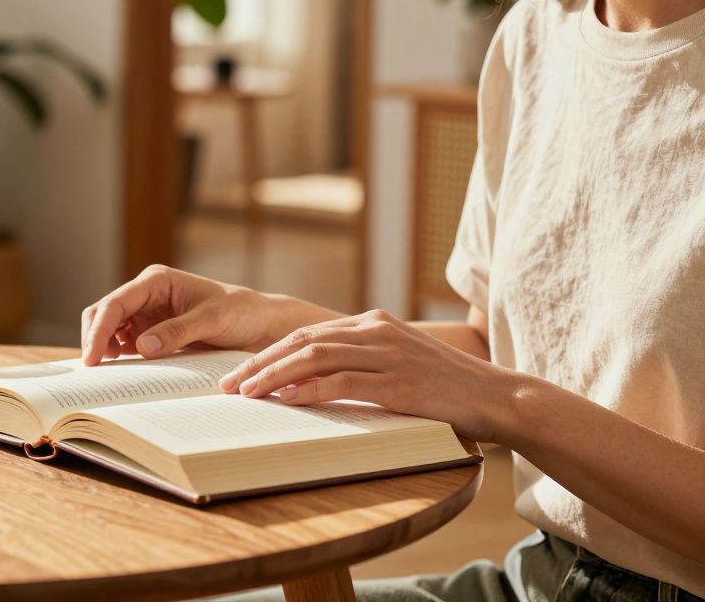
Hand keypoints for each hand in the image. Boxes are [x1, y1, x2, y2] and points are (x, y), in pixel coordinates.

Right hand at [80, 265, 301, 365]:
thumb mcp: (212, 319)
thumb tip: (141, 346)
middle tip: (95, 370)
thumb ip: (176, 331)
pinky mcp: (152, 333)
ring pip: (109, 330)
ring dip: (104, 349)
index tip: (93, 357)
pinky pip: (125, 344)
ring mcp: (147, 315)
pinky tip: (122, 374)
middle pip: (103, 314)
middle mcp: (146, 295)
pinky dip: (118, 358)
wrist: (260, 325)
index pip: (115, 303)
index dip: (99, 329)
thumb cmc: (241, 313)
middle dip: (94, 339)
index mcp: (156, 281)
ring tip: (108, 375)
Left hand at [217, 309, 523, 441]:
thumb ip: (357, 366)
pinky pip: (342, 381)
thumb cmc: (444, 389)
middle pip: (301, 340)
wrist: (496, 397)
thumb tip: (307, 385)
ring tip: (247, 394)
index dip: (269, 353)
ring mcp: (387, 353)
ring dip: (274, 376)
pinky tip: (286, 401)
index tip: (240, 372)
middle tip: (229, 384)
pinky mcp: (398, 380)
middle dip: (260, 363)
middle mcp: (375, 330)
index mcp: (372, 323)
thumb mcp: (396, 366)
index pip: (307, 333)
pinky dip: (310, 390)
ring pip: (314, 357)